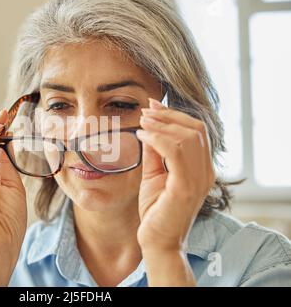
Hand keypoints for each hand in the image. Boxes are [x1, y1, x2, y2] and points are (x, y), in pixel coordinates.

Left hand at [136, 98, 214, 252]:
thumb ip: (155, 152)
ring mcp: (198, 179)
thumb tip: (149, 127)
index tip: (152, 105)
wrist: (157, 241)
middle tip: (145, 111)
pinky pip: (176, 151)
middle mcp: (205, 172)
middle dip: (168, 115)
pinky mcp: (186, 187)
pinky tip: (142, 136)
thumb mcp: (154, 174)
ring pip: (188, 137)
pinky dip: (158, 138)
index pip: (196, 131)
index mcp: (201, 168)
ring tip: (142, 122)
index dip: (174, 114)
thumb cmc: (156, 210)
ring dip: (161, 124)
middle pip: (195, 129)